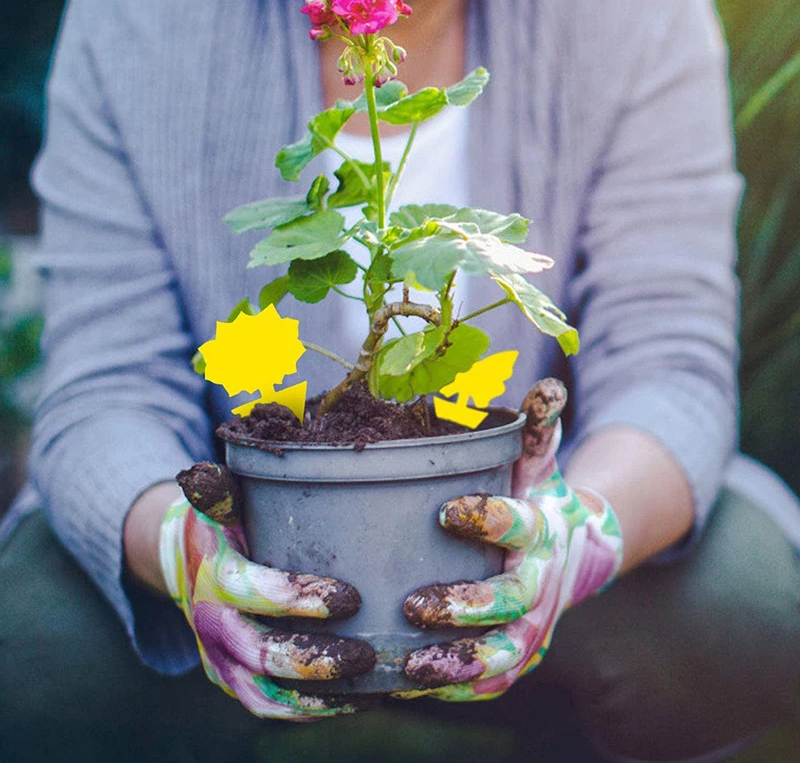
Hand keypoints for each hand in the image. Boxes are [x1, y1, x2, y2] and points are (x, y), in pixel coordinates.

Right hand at [162, 463, 375, 719]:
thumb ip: (220, 490)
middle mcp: (212, 625)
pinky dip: (311, 711)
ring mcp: (221, 660)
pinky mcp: (235, 681)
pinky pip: (270, 707)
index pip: (251, 592)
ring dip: (317, 694)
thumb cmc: (224, 526)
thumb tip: (204, 471)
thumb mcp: (223, 503)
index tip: (350, 597)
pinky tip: (358, 699)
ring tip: (368, 681)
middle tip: (367, 653)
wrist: (187, 564)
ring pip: (265, 694)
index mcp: (214, 575)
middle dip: (315, 657)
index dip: (296, 599)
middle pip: (260, 654)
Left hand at [400, 380, 623, 700]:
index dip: (489, 520)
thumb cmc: (536, 500)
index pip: (520, 525)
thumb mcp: (537, 464)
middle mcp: (540, 583)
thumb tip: (547, 385)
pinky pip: (492, 681)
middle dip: (466, 605)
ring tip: (409, 662)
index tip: (447, 510)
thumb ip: (537, 429)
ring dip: (459, 661)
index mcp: (539, 530)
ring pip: (502, 653)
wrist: (572, 552)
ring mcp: (531, 624)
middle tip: (415, 604)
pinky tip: (412, 684)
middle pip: (510, 600)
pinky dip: (456, 687)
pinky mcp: (517, 653)